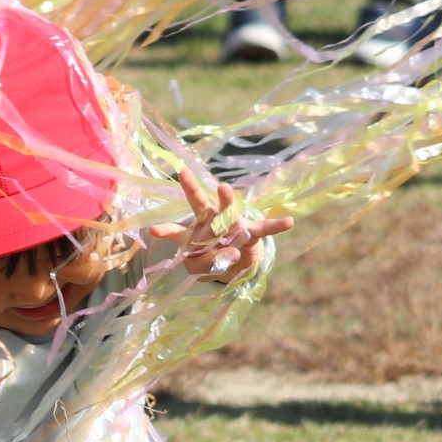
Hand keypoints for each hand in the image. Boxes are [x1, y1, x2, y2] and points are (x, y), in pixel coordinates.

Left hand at [149, 165, 290, 282]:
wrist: (235, 260)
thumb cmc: (213, 258)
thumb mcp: (204, 267)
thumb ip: (209, 263)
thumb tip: (229, 254)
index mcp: (195, 231)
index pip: (178, 230)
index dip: (166, 231)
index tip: (152, 231)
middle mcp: (211, 222)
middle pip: (199, 205)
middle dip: (191, 190)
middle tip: (183, 174)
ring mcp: (232, 225)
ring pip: (228, 211)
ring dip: (225, 200)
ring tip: (223, 188)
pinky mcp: (251, 232)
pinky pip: (264, 229)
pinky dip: (276, 226)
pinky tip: (288, 222)